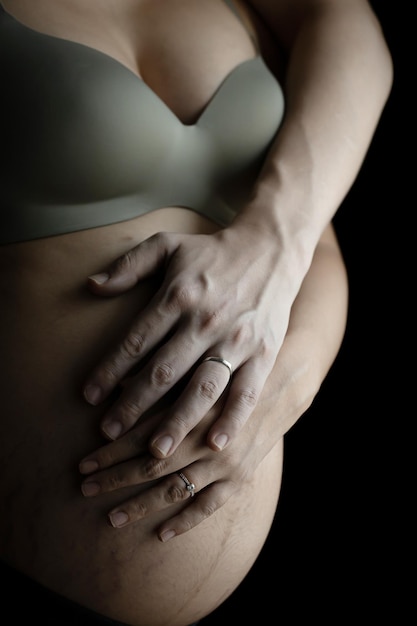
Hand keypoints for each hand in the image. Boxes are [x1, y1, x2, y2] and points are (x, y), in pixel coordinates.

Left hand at [79, 364, 290, 541]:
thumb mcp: (199, 373)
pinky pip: (210, 506)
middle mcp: (206, 439)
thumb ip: (163, 386)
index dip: (110, 450)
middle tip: (85, 488)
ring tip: (112, 518)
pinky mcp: (241, 477)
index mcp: (192, 410)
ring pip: (175, 489)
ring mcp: (224, 463)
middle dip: (115, 477)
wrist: (281, 386)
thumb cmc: (231, 375)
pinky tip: (161, 534)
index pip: (142, 436)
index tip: (83, 461)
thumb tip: (117, 388)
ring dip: (141, 504)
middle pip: (152, 464)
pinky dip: (185, 522)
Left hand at [83, 222, 301, 456]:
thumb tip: (92, 286)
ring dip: (177, 422)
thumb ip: (129, 264)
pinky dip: (232, 419)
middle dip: (133, 406)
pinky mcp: (263, 353)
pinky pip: (246, 392)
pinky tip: (215, 444)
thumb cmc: (212, 252)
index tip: (88, 397)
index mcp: (177, 295)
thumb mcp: (167, 244)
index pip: (135, 340)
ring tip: (155, 453)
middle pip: (163, 371)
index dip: (109, 370)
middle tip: (108, 434)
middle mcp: (205, 321)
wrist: (271, 249)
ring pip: (202, 388)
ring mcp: (236, 340)